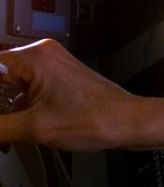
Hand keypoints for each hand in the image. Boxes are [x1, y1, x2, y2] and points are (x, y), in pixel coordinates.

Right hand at [0, 39, 143, 150]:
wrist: (128, 122)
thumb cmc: (97, 119)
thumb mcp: (33, 128)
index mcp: (34, 57)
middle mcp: (41, 54)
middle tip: (1, 128)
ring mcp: (49, 65)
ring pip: (5, 83)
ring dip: (0, 108)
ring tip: (5, 132)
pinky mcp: (54, 77)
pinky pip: (21, 87)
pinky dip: (11, 107)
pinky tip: (10, 127)